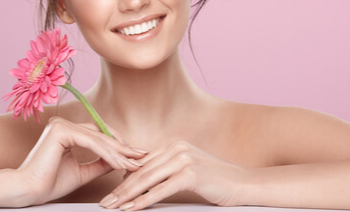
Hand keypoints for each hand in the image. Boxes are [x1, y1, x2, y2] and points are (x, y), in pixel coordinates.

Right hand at [15, 117, 145, 205]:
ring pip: (99, 139)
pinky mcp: (62, 131)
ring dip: (118, 153)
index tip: (135, 157)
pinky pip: (92, 142)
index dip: (118, 146)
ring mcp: (62, 125)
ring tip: (133, 164)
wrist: (27, 191)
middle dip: (123, 148)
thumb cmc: (48, 183)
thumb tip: (121, 160)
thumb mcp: (82, 172)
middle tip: (141, 157)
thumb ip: (100, 163)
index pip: (98, 135)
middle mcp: (63, 124)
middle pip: (101, 134)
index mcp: (66, 131)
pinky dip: (108, 154)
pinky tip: (120, 164)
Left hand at [99, 138, 245, 209]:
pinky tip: (132, 208)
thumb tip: (142, 181)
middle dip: (120, 189)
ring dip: (127, 196)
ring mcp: (183, 159)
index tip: (111, 192)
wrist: (243, 183)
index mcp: (173, 145)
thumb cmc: (216, 180)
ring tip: (113, 207)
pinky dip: (144, 200)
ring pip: (147, 180)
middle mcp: (176, 148)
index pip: (142, 164)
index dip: (124, 179)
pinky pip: (161, 190)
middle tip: (105, 203)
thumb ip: (166, 171)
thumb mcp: (187, 170)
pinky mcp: (190, 173)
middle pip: (141, 171)